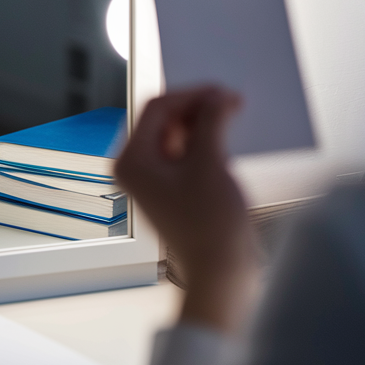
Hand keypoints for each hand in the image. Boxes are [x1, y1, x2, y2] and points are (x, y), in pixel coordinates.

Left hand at [115, 87, 259, 333]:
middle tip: (230, 100)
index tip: (221, 90)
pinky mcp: (173, 190)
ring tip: (233, 117)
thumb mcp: (211, 163)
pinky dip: (205, 142)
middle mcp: (135, 168)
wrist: (221, 273)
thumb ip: (211, 121)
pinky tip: (228, 139)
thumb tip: (217, 97)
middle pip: (164, 120)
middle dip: (197, 108)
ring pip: (177, 135)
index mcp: (131, 160)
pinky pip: (186, 154)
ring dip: (203, 124)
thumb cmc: (210, 227)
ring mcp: (153, 180)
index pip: (157, 108)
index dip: (191, 94)